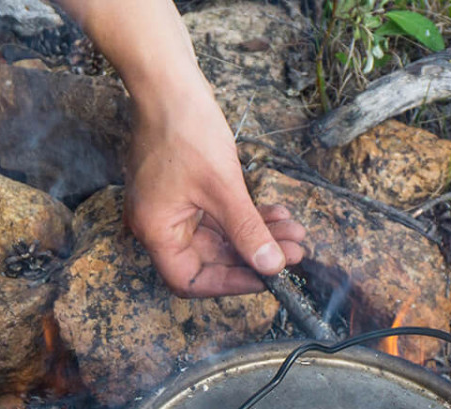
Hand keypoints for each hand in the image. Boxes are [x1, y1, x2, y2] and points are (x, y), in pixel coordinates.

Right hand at [124, 86, 305, 296]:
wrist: (169, 83)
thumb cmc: (185, 129)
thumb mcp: (223, 186)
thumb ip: (247, 230)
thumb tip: (271, 266)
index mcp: (156, 231)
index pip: (191, 280)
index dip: (231, 283)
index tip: (267, 277)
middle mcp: (159, 225)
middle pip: (210, 259)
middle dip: (255, 255)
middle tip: (293, 251)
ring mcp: (172, 207)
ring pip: (220, 237)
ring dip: (257, 235)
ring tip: (294, 231)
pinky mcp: (185, 191)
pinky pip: (218, 215)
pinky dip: (246, 216)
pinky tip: (277, 213)